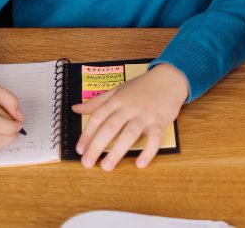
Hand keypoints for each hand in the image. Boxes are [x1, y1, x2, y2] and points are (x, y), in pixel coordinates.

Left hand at [71, 63, 187, 170]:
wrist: (169, 79)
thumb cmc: (142, 87)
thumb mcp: (118, 90)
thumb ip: (97, 101)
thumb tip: (75, 108)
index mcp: (117, 100)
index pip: (98, 117)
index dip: (87, 134)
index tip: (80, 149)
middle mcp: (129, 107)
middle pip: (110, 127)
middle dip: (97, 146)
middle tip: (87, 162)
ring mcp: (145, 115)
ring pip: (129, 134)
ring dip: (117, 151)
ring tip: (106, 166)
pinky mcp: (160, 122)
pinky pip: (154, 138)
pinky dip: (148, 151)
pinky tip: (140, 164)